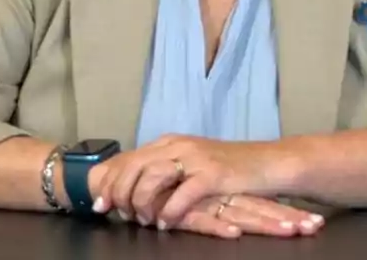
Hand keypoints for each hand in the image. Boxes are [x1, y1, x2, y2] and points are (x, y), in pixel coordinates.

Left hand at [92, 134, 281, 226]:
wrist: (267, 162)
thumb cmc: (228, 168)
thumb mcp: (190, 165)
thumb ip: (164, 172)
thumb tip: (133, 191)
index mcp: (169, 143)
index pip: (128, 158)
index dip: (109, 182)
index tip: (99, 204)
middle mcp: (178, 145)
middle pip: (134, 166)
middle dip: (118, 192)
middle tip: (115, 214)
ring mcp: (195, 158)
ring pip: (152, 177)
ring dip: (141, 201)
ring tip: (142, 219)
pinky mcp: (212, 174)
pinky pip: (182, 194)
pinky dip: (169, 211)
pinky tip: (165, 223)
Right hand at [157, 194, 324, 239]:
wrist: (117, 177)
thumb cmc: (153, 192)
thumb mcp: (188, 199)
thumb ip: (209, 207)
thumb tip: (236, 221)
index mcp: (219, 190)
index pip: (257, 200)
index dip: (284, 210)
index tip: (313, 222)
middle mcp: (213, 192)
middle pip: (255, 205)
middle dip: (285, 216)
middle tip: (315, 225)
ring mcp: (198, 199)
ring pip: (237, 210)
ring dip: (264, 221)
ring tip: (291, 230)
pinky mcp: (178, 208)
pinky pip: (201, 218)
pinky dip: (218, 226)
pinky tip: (235, 233)